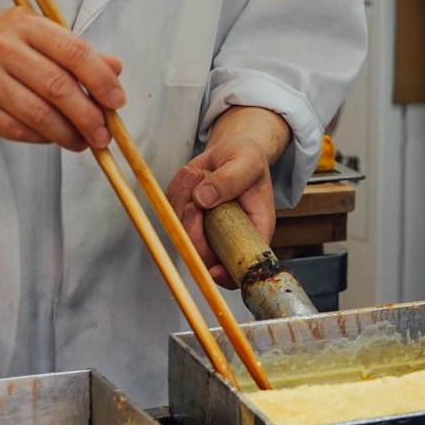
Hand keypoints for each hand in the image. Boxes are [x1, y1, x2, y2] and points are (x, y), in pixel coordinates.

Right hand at [0, 6, 123, 151]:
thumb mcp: (30, 36)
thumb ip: (72, 51)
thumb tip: (115, 68)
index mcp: (23, 23)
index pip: (73, 51)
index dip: (100, 79)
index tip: (117, 101)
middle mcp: (1, 46)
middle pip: (58, 86)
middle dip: (89, 115)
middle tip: (104, 134)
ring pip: (39, 113)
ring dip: (68, 133)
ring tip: (84, 142)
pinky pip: (17, 129)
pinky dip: (42, 138)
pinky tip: (54, 139)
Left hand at [166, 107, 289, 286]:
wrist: (231, 150)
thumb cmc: (246, 158)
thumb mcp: (247, 162)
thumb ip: (230, 179)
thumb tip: (203, 198)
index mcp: (253, 231)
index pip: (241, 267)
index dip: (227, 275)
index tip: (214, 267)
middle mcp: (228, 236)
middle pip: (204, 255)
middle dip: (193, 229)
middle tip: (195, 197)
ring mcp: (206, 228)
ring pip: (182, 233)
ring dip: (182, 200)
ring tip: (197, 173)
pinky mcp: (187, 216)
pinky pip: (171, 212)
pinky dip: (175, 191)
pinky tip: (191, 173)